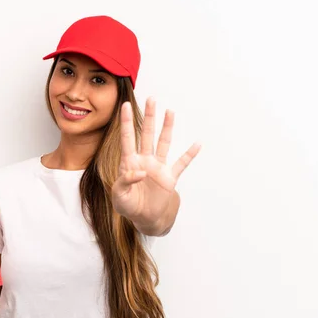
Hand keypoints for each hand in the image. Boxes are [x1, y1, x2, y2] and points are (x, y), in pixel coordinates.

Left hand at [111, 98, 200, 225]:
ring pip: (163, 143)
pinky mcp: (169, 177)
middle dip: (150, 117)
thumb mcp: (119, 196)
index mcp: (129, 163)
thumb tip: (140, 172)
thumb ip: (125, 182)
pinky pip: (181, 163)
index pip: (127, 138)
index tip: (125, 105)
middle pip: (147, 134)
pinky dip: (190, 154)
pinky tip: (197, 144)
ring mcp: (158, 167)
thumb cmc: (128, 206)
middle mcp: (144, 160)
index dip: (126, 122)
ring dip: (167, 128)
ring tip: (170, 111)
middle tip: (152, 99)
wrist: (144, 218)